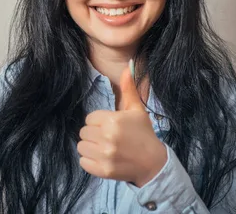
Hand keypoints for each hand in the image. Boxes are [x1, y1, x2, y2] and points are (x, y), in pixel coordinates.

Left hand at [77, 62, 167, 186]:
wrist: (153, 163)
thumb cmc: (143, 133)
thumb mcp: (136, 110)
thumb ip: (129, 88)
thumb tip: (128, 65)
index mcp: (113, 120)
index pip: (90, 118)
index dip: (99, 122)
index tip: (111, 127)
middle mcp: (107, 137)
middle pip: (84, 132)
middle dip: (94, 134)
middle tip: (109, 138)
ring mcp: (104, 155)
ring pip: (81, 146)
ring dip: (90, 147)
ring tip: (105, 148)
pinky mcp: (102, 170)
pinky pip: (83, 162)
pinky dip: (90, 161)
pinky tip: (103, 159)